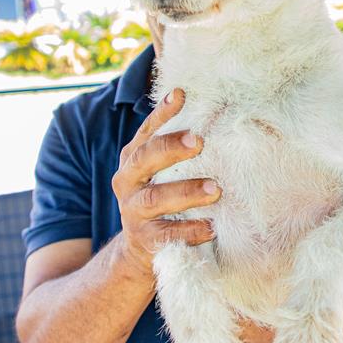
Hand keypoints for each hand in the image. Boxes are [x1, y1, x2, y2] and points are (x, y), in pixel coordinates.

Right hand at [111, 88, 220, 272]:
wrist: (138, 248)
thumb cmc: (159, 196)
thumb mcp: (160, 170)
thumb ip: (175, 147)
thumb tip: (211, 110)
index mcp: (133, 159)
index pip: (146, 131)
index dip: (162, 112)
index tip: (181, 94)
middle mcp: (128, 181)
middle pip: (144, 158)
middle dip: (170, 148)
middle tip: (198, 141)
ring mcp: (133, 211)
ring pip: (156, 198)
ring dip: (187, 192)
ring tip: (215, 189)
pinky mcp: (145, 239)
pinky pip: (167, 234)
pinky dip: (190, 230)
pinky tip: (211, 227)